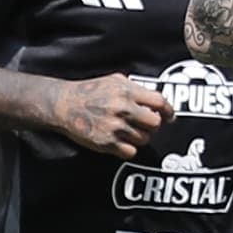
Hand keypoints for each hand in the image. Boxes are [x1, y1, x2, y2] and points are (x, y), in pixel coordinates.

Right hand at [49, 73, 171, 158]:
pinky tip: (120, 141)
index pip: (160, 102)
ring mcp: (115, 127)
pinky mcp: (106, 143)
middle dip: (153, 125)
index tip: (169, 116)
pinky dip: (128, 148)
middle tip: (145, 124)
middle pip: (155, 124)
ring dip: (140, 137)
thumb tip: (158, 100)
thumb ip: (136, 88)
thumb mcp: (114, 80)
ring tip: (128, 131)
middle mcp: (123, 109)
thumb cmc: (90, 91)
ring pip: (144, 139)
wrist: (64, 105)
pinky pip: (131, 151)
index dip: (168, 110)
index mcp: (127, 92)